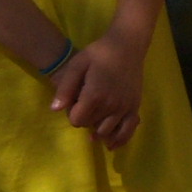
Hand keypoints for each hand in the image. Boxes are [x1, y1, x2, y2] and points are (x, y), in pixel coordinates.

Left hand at [52, 36, 145, 150]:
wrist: (127, 46)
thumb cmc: (99, 53)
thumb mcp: (77, 64)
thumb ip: (65, 87)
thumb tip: (55, 109)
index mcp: (94, 95)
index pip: (77, 120)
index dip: (73, 113)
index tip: (75, 101)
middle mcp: (111, 105)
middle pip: (90, 126)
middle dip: (85, 118)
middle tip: (86, 104)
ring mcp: (125, 108)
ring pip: (107, 132)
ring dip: (98, 129)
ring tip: (95, 120)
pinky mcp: (135, 107)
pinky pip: (128, 131)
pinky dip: (119, 140)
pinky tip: (111, 145)